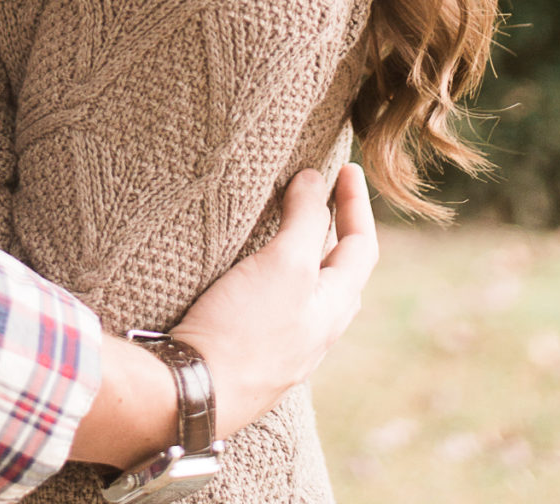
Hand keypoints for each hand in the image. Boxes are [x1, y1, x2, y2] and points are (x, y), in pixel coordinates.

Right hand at [174, 164, 378, 436]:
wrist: (197, 392)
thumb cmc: (244, 329)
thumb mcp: (282, 265)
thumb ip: (303, 221)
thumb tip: (315, 180)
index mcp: (333, 307)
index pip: (362, 247)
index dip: (356, 204)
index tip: (347, 168)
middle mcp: (317, 330)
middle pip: (341, 275)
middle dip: (338, 234)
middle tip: (324, 199)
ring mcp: (286, 347)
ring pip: (310, 295)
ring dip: (306, 259)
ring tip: (287, 233)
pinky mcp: (253, 354)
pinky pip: (279, 310)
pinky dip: (276, 281)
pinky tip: (251, 281)